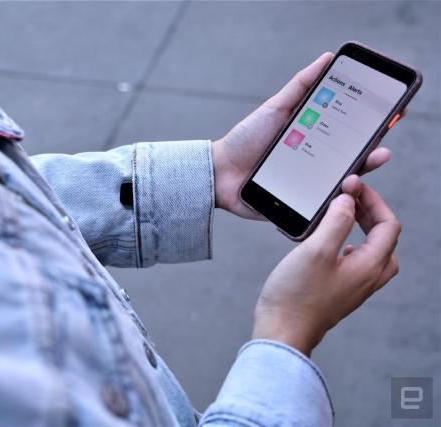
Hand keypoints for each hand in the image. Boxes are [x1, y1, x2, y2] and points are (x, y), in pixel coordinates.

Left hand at [212, 53, 392, 218]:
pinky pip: (318, 210)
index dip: (370, 129)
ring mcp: (308, 186)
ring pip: (339, 188)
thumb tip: (328, 58)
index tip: (388, 119)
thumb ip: (301, 87)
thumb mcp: (275, 109)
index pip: (349, 135)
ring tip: (356, 174)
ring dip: (353, 181)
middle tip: (379, 150)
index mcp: (315, 139)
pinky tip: (337, 198)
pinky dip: (330, 205)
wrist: (219, 173)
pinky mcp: (297, 207)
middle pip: (351, 162)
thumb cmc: (246, 139)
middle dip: (369, 156)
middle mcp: (316, 163)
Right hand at [251, 177, 400, 355]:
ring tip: (343, 216)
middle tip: (349, 197)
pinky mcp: (340, 292)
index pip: (388, 225)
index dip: (373, 201)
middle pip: (385, 238)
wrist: (282, 331)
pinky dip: (351, 244)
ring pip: (374, 251)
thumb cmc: (296, 294)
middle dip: (370, 212)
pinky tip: (332, 245)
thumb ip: (336, 221)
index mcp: (370, 265)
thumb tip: (348, 200)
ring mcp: (356, 288)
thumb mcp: (316, 250)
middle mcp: (369, 278)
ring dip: (363, 229)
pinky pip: (357, 262)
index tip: (351, 187)